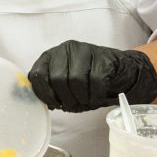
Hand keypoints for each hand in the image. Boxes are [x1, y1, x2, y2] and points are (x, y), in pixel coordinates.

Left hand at [28, 41, 156, 111]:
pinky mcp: (102, 57)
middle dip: (66, 98)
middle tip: (74, 106)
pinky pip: (96, 81)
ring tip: (86, 102)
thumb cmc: (87, 79)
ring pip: (76, 80)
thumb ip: (52, 89)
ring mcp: (84, 50)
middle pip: (58, 79)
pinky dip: (95, 96)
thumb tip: (47, 103)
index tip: (54, 104)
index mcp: (51, 56)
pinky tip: (96, 99)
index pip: (38, 75)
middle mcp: (65, 49)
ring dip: (81, 98)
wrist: (118, 71)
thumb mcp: (64, 83)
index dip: (44, 94)